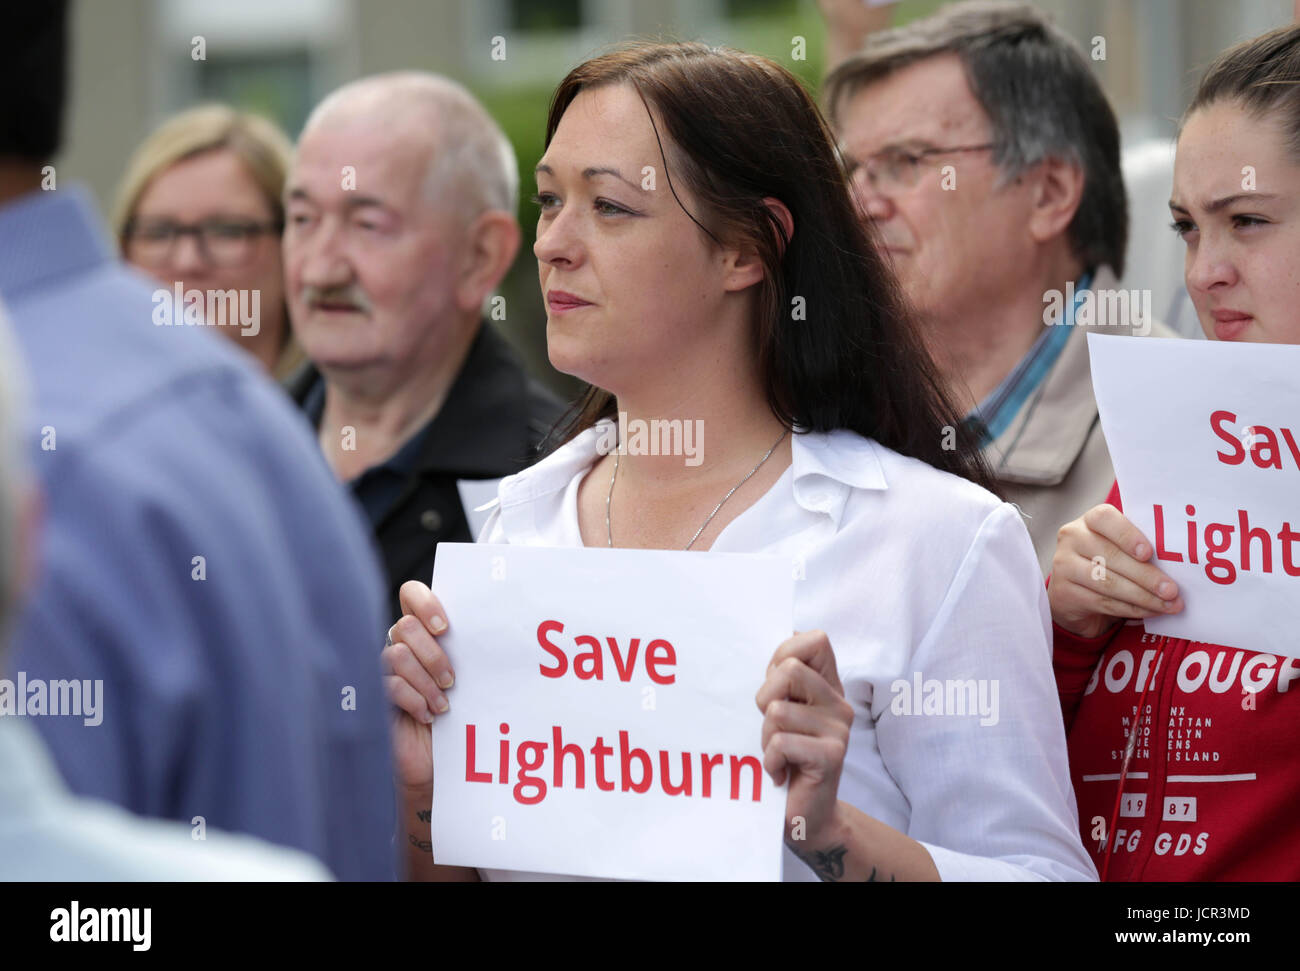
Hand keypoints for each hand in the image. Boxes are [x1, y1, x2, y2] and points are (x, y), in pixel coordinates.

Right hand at [381, 580, 455, 791]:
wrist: (437, 764)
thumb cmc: (455, 721)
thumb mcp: (466, 683)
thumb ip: (465, 654)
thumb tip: (488, 632)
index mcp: (423, 635)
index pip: (411, 595)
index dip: (425, 603)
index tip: (445, 628)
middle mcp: (400, 647)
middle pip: (405, 626)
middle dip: (433, 654)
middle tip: (452, 680)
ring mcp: (382, 671)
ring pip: (397, 655)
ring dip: (425, 681)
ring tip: (443, 705)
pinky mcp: (373, 696)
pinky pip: (389, 684)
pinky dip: (414, 700)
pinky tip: (427, 715)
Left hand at [755, 630, 854, 849]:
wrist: (807, 815)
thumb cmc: (786, 759)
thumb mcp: (782, 712)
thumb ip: (784, 680)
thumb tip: (786, 635)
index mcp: (828, 687)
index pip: (815, 640)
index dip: (784, 655)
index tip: (776, 687)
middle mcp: (839, 703)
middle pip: (789, 669)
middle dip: (764, 699)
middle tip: (773, 728)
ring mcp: (839, 729)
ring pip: (777, 710)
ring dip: (765, 738)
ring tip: (777, 754)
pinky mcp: (832, 756)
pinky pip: (780, 742)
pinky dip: (770, 761)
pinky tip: (780, 773)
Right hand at [1049, 503, 1183, 638]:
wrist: (1075, 591)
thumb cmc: (1108, 563)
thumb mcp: (1120, 547)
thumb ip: (1140, 548)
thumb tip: (1178, 563)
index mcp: (1089, 520)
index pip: (1104, 519)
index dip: (1127, 535)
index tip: (1148, 553)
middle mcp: (1072, 538)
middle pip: (1111, 556)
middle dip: (1146, 576)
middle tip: (1172, 590)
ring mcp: (1063, 565)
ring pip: (1108, 582)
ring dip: (1143, 597)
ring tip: (1169, 605)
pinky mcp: (1063, 592)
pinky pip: (1103, 602)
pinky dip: (1131, 609)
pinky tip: (1150, 611)